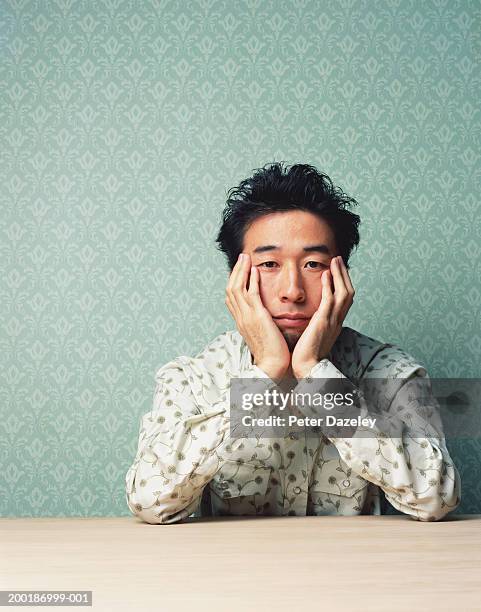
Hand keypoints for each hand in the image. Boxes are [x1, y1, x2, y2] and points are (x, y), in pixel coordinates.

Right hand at [225, 253, 290, 379]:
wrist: (272, 366)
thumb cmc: (271, 353)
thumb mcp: (261, 334)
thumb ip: (260, 323)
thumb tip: (265, 316)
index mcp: (241, 322)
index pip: (231, 298)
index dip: (234, 281)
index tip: (240, 270)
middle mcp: (240, 318)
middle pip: (230, 289)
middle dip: (235, 271)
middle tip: (242, 257)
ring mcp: (247, 317)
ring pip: (237, 288)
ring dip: (241, 271)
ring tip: (246, 258)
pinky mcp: (257, 317)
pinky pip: (251, 294)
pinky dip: (251, 280)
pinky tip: (255, 270)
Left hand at [291, 255, 354, 378]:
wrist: (307, 368)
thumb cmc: (307, 355)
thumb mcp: (315, 336)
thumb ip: (317, 325)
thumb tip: (313, 318)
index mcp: (336, 324)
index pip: (345, 300)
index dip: (343, 283)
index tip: (337, 271)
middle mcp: (338, 321)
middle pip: (349, 293)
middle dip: (344, 275)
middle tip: (338, 260)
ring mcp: (332, 321)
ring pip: (343, 293)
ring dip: (339, 275)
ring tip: (334, 261)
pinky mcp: (323, 322)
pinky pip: (330, 301)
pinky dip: (329, 287)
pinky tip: (325, 275)